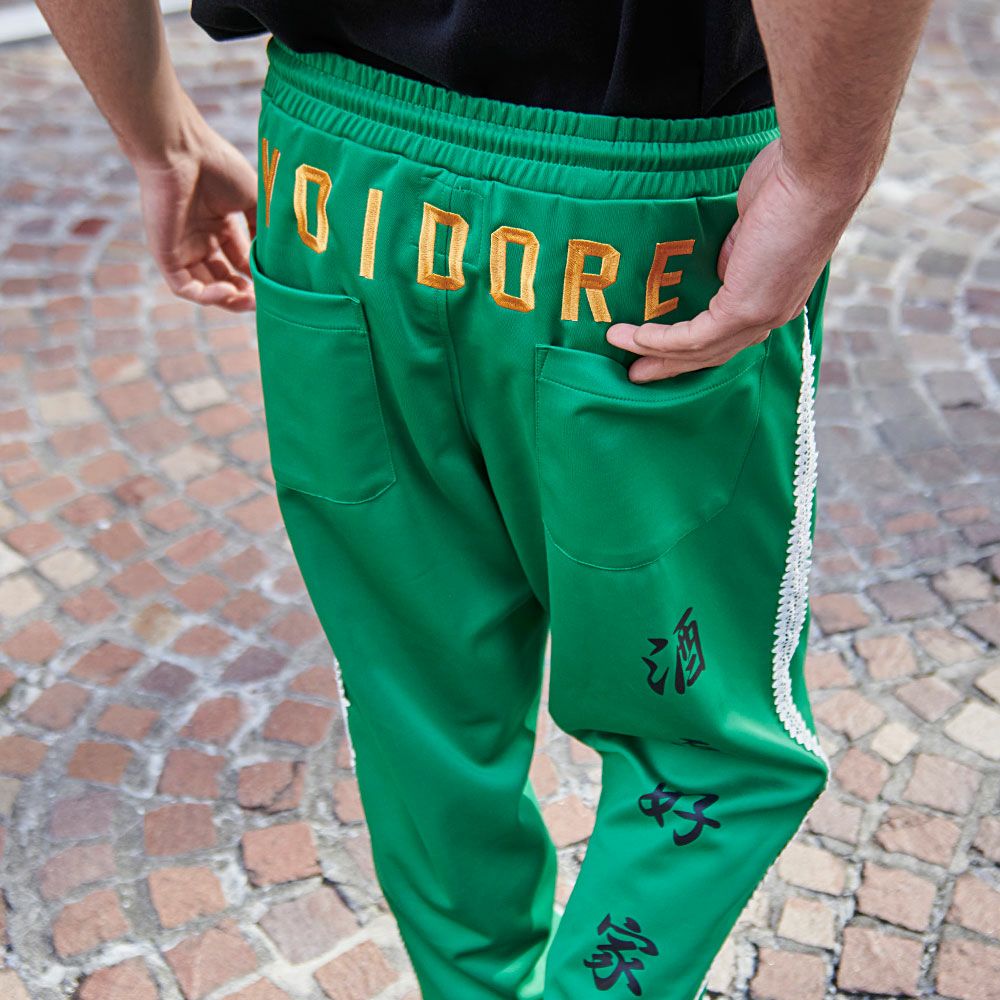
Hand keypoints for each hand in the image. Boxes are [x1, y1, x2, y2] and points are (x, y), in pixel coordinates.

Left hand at [133, 103, 257, 312]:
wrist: (180, 149)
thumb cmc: (216, 165)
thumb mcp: (253, 198)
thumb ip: (264, 227)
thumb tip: (278, 255)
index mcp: (218, 224)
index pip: (238, 260)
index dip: (256, 275)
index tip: (275, 284)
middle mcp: (199, 238)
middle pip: (222, 278)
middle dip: (243, 293)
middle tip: (263, 299)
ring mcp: (181, 247)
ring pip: (204, 288)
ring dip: (228, 300)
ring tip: (249, 300)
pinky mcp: (165, 253)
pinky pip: (184, 287)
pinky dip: (207, 296)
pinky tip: (228, 291)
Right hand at [606, 137, 866, 382]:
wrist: (816, 174)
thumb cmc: (792, 180)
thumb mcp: (755, 222)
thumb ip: (737, 250)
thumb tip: (721, 266)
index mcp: (775, 295)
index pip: (730, 334)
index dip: (693, 346)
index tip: (659, 347)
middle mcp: (771, 314)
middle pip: (712, 354)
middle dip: (669, 364)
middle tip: (636, 371)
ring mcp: (760, 316)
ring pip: (699, 352)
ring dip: (655, 354)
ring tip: (620, 348)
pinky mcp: (745, 310)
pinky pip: (692, 337)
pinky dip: (659, 340)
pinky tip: (634, 336)